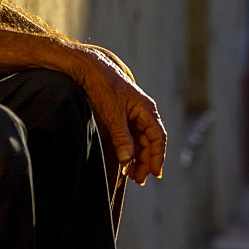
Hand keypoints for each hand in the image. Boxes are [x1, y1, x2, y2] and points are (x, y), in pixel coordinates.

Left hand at [71, 45, 165, 184]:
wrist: (90, 68)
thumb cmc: (103, 87)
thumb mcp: (112, 114)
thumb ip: (122, 137)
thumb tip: (127, 160)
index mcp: (146, 109)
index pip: (158, 137)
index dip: (157, 156)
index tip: (154, 173)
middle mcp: (144, 112)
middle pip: (151, 142)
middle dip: (146, 161)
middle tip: (138, 179)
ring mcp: (134, 114)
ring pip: (141, 141)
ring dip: (138, 158)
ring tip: (132, 175)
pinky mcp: (124, 116)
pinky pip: (132, 136)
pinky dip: (130, 150)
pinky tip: (125, 162)